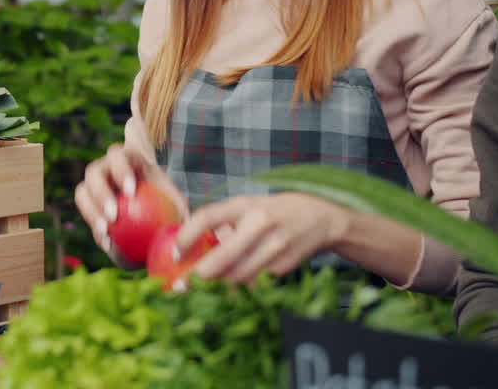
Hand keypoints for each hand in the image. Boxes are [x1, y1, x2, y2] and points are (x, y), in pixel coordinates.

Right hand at [74, 142, 186, 264]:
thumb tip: (186, 224)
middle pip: (93, 172)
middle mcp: (104, 168)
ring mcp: (92, 185)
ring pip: (82, 192)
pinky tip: (107, 245)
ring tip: (105, 232)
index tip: (131, 192)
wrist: (150, 212)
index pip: (119, 156)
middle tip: (114, 215)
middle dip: (101, 192)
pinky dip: (95, 229)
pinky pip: (86, 216)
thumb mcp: (177, 203)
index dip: (121, 170)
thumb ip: (179, 210)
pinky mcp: (88, 205)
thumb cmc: (167, 203)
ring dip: (91, 211)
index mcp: (126, 159)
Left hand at [176, 192, 350, 282]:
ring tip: (197, 293)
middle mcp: (260, 224)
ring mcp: (274, 247)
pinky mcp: (284, 266)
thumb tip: (191, 245)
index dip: (188, 236)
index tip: (176, 252)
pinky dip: (238, 289)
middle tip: (179, 287)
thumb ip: (223, 223)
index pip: (208, 217)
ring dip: (216, 287)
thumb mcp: (248, 206)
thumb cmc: (274, 211)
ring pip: (239, 275)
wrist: (320, 219)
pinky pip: (254, 283)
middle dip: (199, 275)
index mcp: (245, 205)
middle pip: (224, 256)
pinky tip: (226, 293)